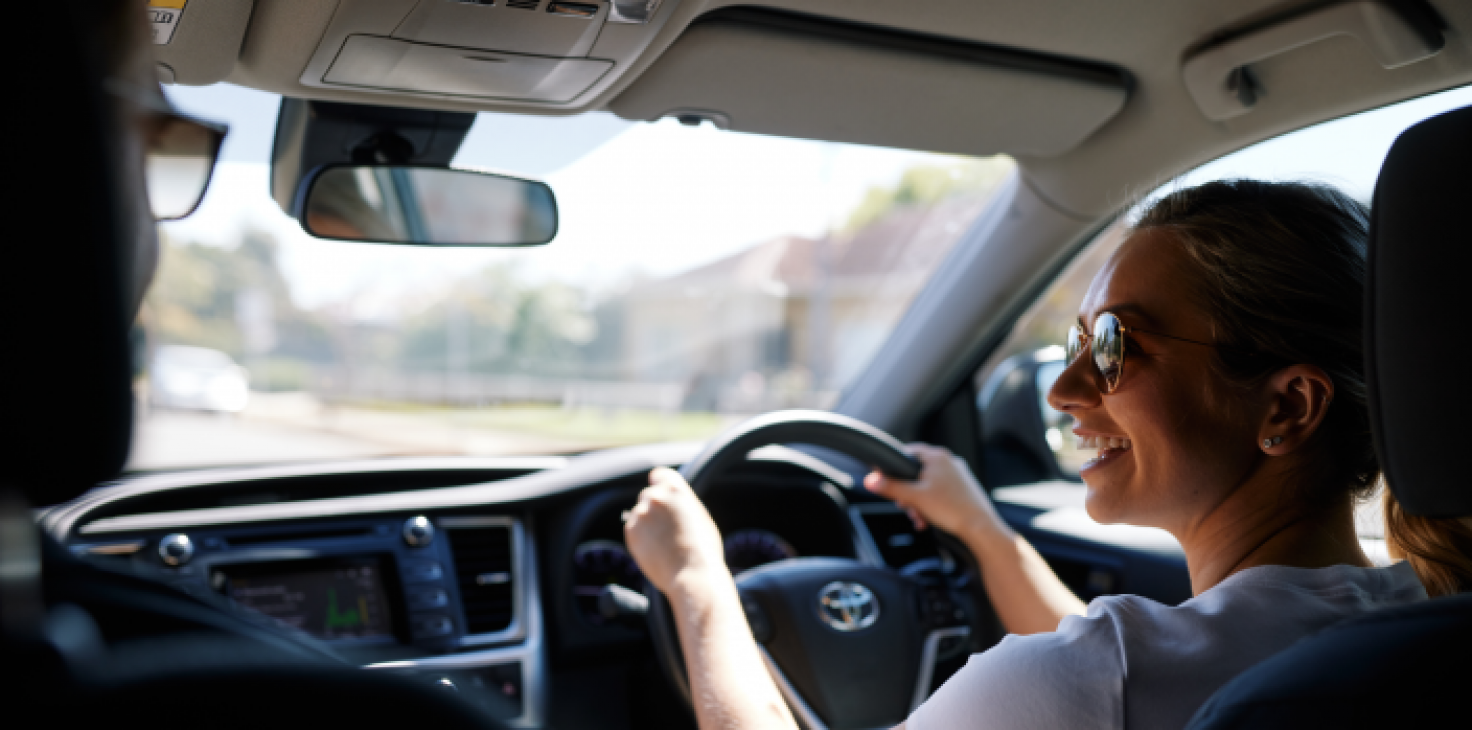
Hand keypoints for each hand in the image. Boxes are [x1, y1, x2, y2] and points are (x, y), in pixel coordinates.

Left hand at [624, 467, 729, 594]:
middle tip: (668, 527)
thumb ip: (682, 501)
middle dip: (655, 508)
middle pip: (648, 495)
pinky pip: (633, 529)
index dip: (660, 484)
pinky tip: (656, 549)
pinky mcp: (631, 531)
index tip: (661, 494)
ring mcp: (640, 514)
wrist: (692, 574)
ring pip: (640, 514)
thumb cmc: (703, 548)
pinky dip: (641, 537)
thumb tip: (672, 498)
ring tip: (664, 543)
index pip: (659, 475)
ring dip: (647, 524)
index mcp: (675, 488)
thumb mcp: (700, 515)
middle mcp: (655, 496)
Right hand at [864, 444, 1010, 545]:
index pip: (909, 452)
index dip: (896, 467)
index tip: (888, 480)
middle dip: (908, 492)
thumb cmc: (952, 510)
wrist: (979, 528)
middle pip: (918, 472)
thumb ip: (890, 487)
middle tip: (906, 506)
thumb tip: (871, 480)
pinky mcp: (964, 490)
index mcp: (938, 456)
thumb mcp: (914, 498)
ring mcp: (959, 476)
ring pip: (929, 485)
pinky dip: (932, 505)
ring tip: (920, 517)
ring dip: (919, 502)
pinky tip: (929, 520)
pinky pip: (941, 494)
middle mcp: (950, 462)